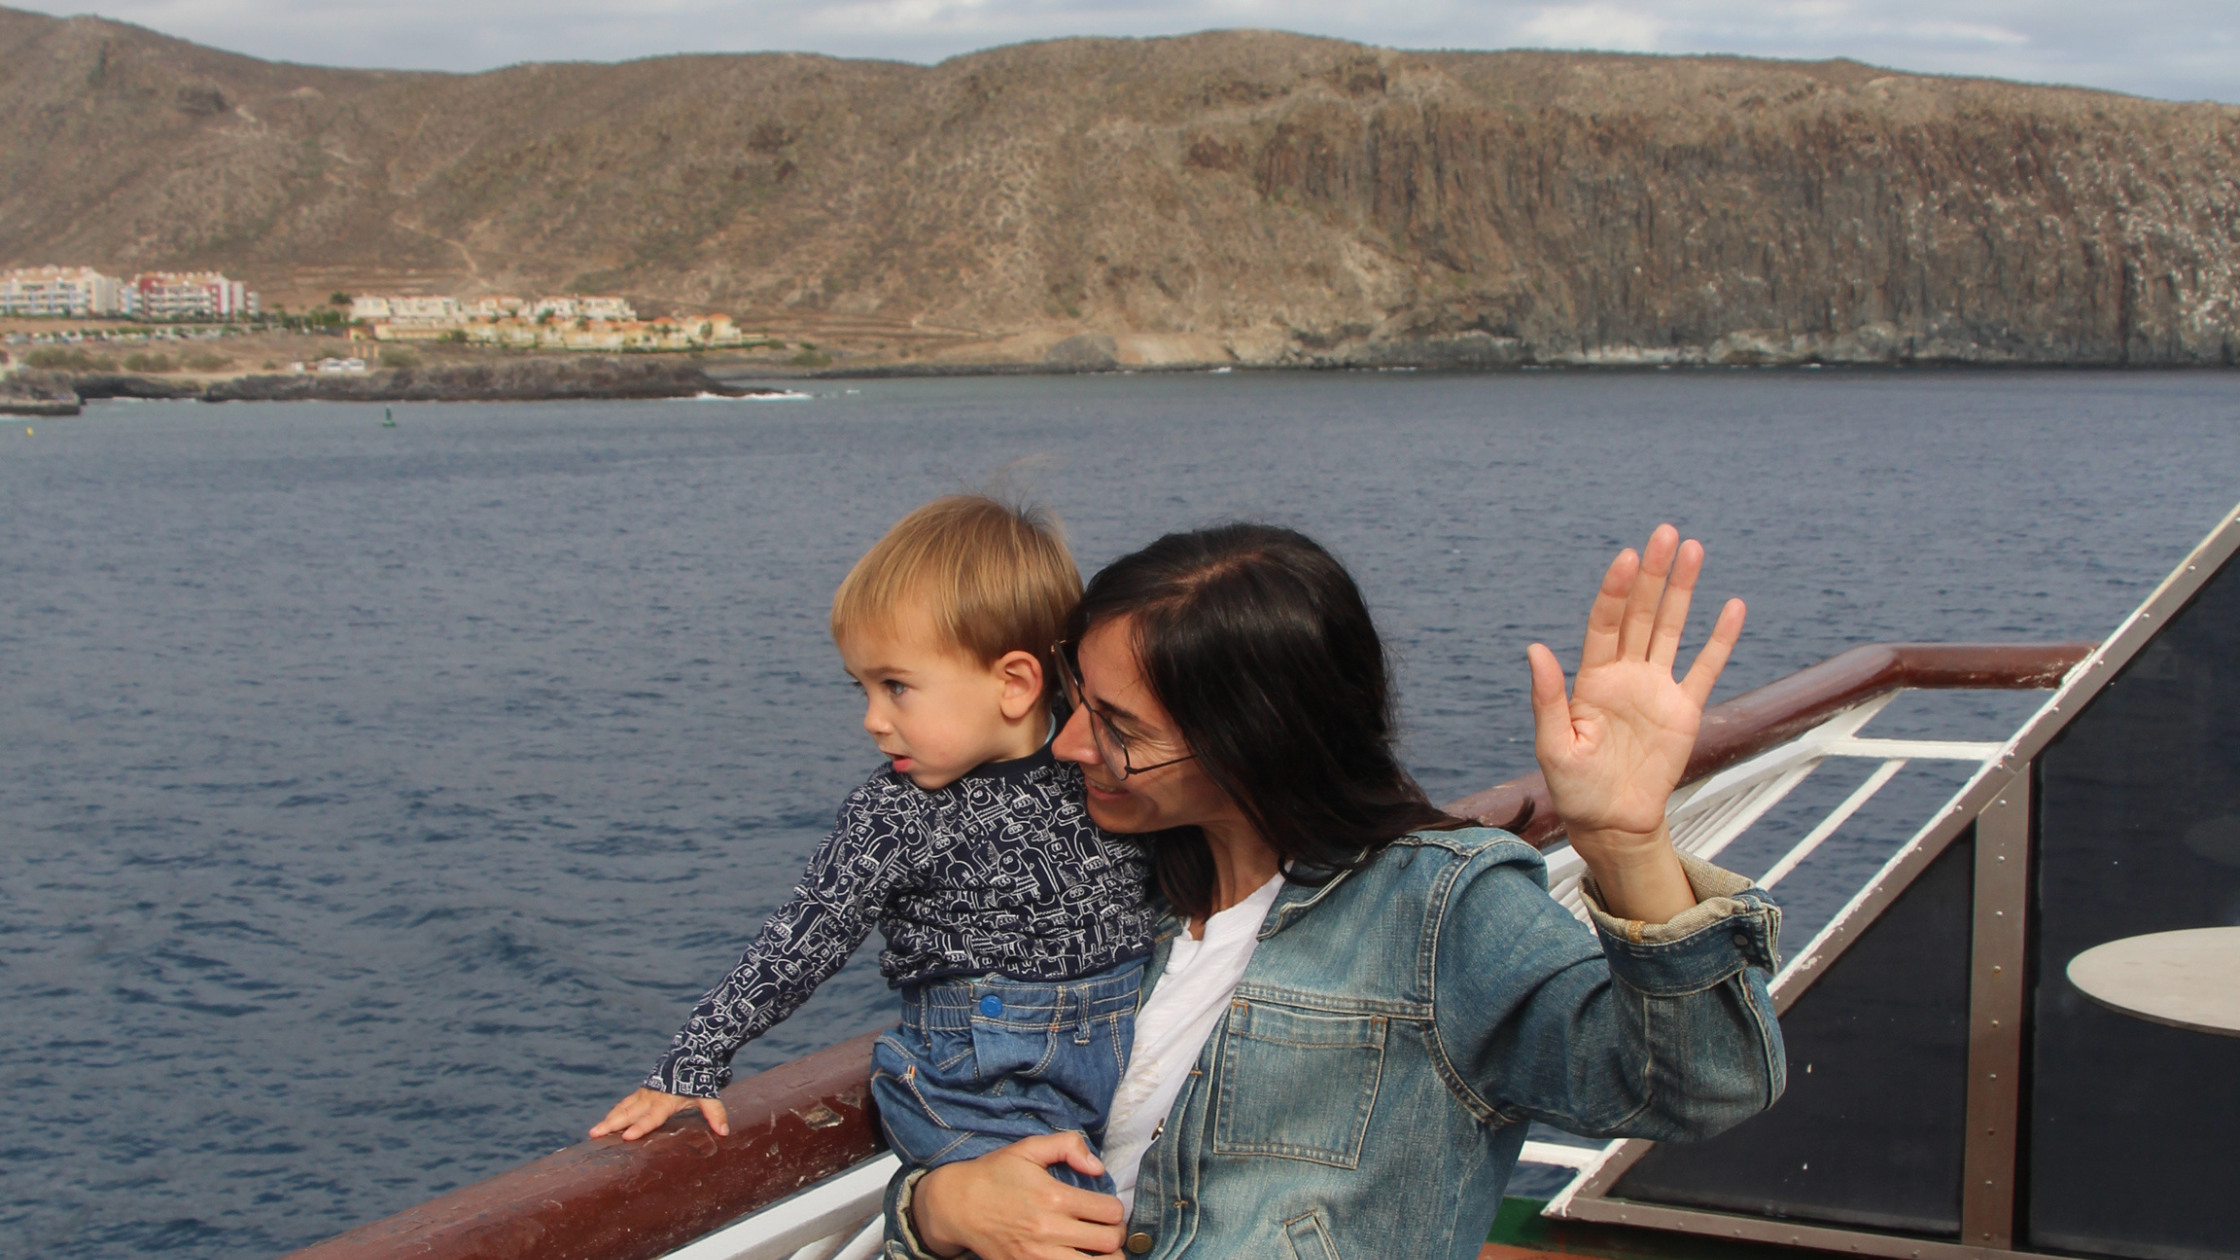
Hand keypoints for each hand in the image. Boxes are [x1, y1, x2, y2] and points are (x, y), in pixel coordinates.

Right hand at [588, 1087, 729, 1140]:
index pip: (651, 1118)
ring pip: (623, 1108)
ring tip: (593, 1133)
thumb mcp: (708, 1096)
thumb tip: (724, 1132)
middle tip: (595, 1134)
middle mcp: (651, 1098)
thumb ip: (715, 1113)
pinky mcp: (641, 1092)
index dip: (640, 1127)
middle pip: (629, 1113)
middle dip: (612, 1124)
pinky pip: (625, 1103)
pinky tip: (604, 1123)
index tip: (626, 1137)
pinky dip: (614, 1113)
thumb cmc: (698, 1079)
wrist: (690, 1055)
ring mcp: (644, 1094)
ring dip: (608, 1120)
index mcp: (666, 1101)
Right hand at [910, 1132, 1124, 1259]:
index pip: (1110, 1212)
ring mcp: (1037, 1256)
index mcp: (1054, 1197)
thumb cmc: (994, 1175)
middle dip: (1116, 1235)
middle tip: (1107, 1230)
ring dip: (1104, 1258)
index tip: (1108, 1209)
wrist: (956, 1205)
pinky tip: (1077, 1257)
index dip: (1116, 1210)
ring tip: (1098, 1250)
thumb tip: (1098, 1167)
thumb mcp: (1027, 1148)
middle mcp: (1049, 1230)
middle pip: (1108, 1243)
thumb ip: (1067, 1146)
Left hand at [1527, 524, 1743, 921]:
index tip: (1627, 558)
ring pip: (1672, 629)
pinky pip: (1705, 668)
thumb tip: (1535, 648)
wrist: (1612, 821)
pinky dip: (1719, 640)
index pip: (1606, 623)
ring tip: (1694, 549)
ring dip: (1683, 591)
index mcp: (1592, 679)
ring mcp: (1657, 688)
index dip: (1617, 591)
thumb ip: (1547, 697)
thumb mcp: (1554, 745)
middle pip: (1642, 614)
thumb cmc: (1575, 787)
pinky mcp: (1684, 710)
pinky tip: (1731, 607)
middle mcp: (1626, 674)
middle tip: (1666, 533)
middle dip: (1653, 574)